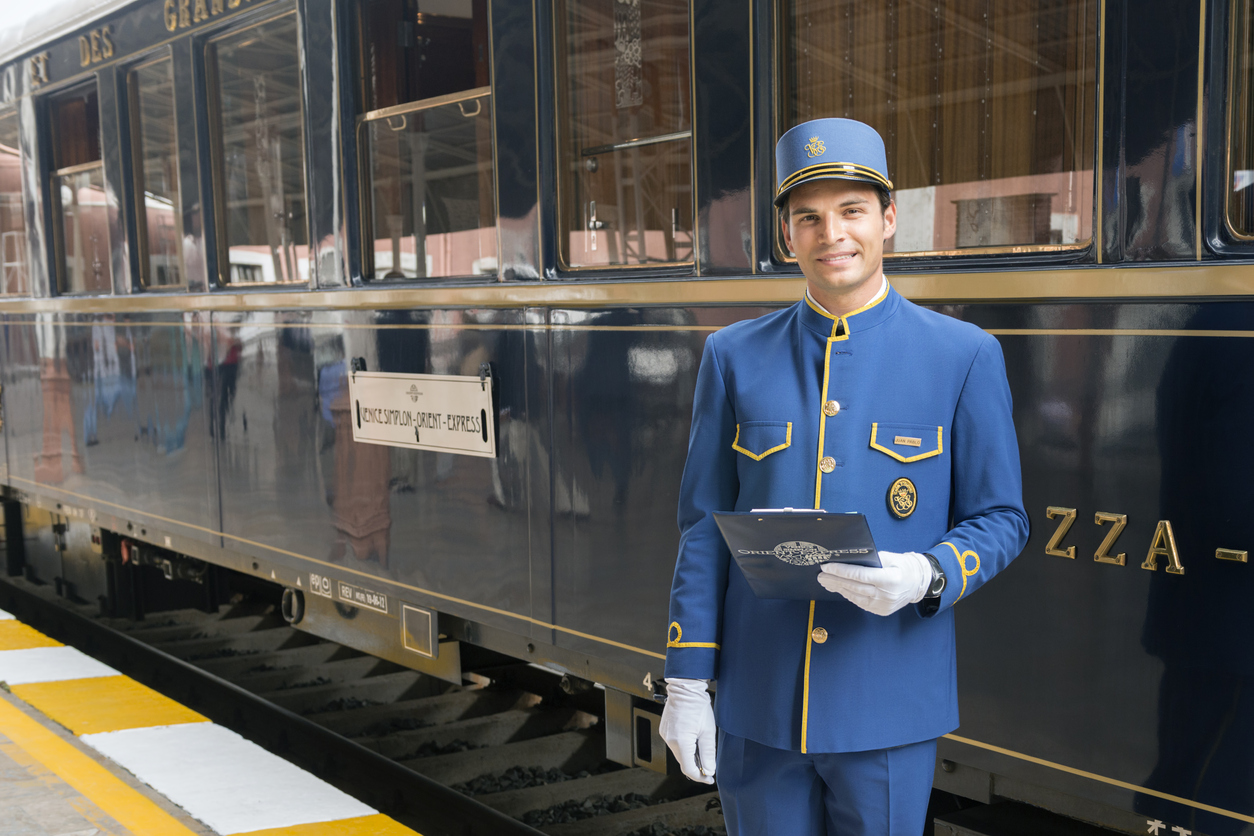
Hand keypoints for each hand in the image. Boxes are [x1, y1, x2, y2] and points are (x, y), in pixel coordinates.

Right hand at [659, 678, 715, 783]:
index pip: (689, 769)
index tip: (709, 778)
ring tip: (702, 750)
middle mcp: (670, 740)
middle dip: (696, 767)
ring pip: (679, 754)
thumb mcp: (708, 732)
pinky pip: (675, 745)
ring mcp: (665, 735)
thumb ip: (708, 753)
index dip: (700, 777)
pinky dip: (684, 748)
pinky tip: (693, 741)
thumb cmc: (698, 706)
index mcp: (681, 742)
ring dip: (690, 757)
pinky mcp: (664, 730)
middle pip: (683, 762)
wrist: (686, 689)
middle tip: (709, 767)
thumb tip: (709, 770)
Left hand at [817, 551, 931, 615]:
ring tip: (826, 581)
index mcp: (890, 579)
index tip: (827, 567)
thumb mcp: (892, 557)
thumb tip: (850, 559)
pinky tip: (839, 588)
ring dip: (838, 588)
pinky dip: (848, 594)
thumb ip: (872, 558)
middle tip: (821, 575)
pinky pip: (860, 602)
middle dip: (835, 580)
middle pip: (854, 587)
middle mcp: (887, 594)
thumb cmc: (905, 567)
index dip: (842, 571)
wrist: (919, 583)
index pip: (861, 575)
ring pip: (855, 596)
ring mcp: (883, 605)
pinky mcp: (881, 611)